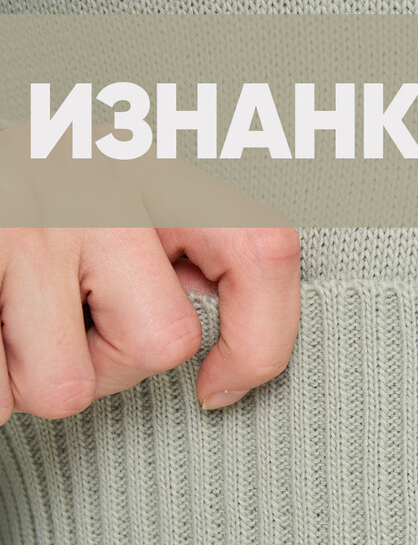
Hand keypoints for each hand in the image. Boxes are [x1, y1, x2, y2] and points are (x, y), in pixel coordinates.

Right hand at [0, 122, 301, 423]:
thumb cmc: (18, 203)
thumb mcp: (100, 197)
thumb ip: (168, 248)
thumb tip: (237, 347)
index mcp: (145, 159)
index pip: (264, 250)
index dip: (262, 342)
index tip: (221, 385)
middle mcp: (91, 172)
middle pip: (164, 343)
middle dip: (110, 364)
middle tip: (59, 323)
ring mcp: (21, 213)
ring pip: (69, 385)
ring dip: (31, 378)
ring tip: (2, 319)